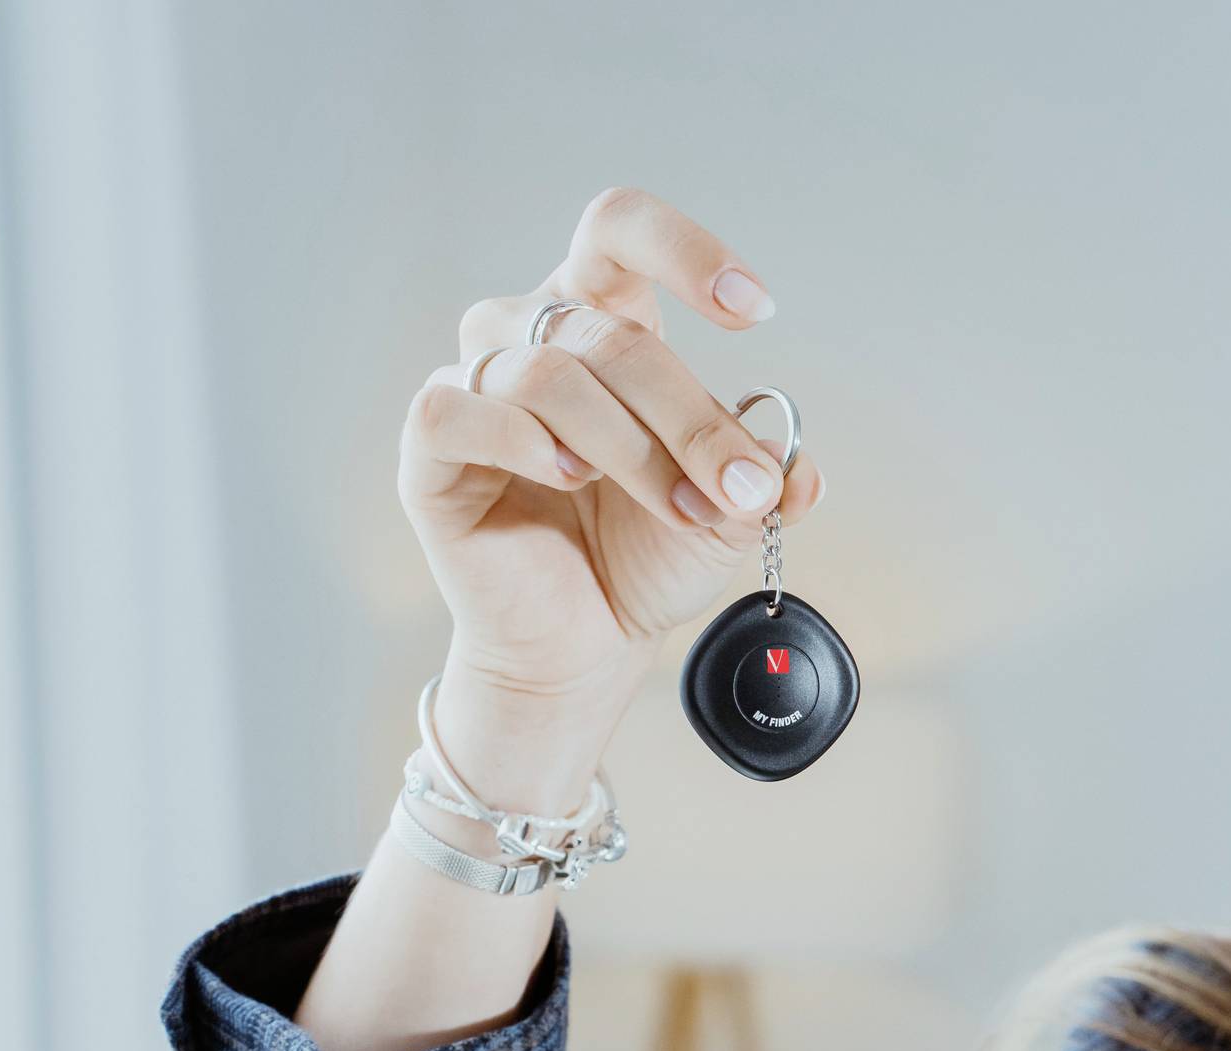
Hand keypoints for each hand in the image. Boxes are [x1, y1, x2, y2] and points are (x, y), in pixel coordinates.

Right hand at [396, 185, 829, 710]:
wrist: (587, 641)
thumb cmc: (644, 555)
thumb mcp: (727, 513)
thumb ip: (764, 478)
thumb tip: (800, 472)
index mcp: (600, 322)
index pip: (618, 230)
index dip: (684, 250)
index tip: (754, 310)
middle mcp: (528, 337)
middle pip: (607, 332)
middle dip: (688, 418)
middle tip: (737, 489)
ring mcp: (474, 388)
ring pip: (548, 373)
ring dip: (629, 447)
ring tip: (674, 506)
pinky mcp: (430, 449)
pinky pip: (456, 410)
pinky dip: (522, 441)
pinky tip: (568, 477)